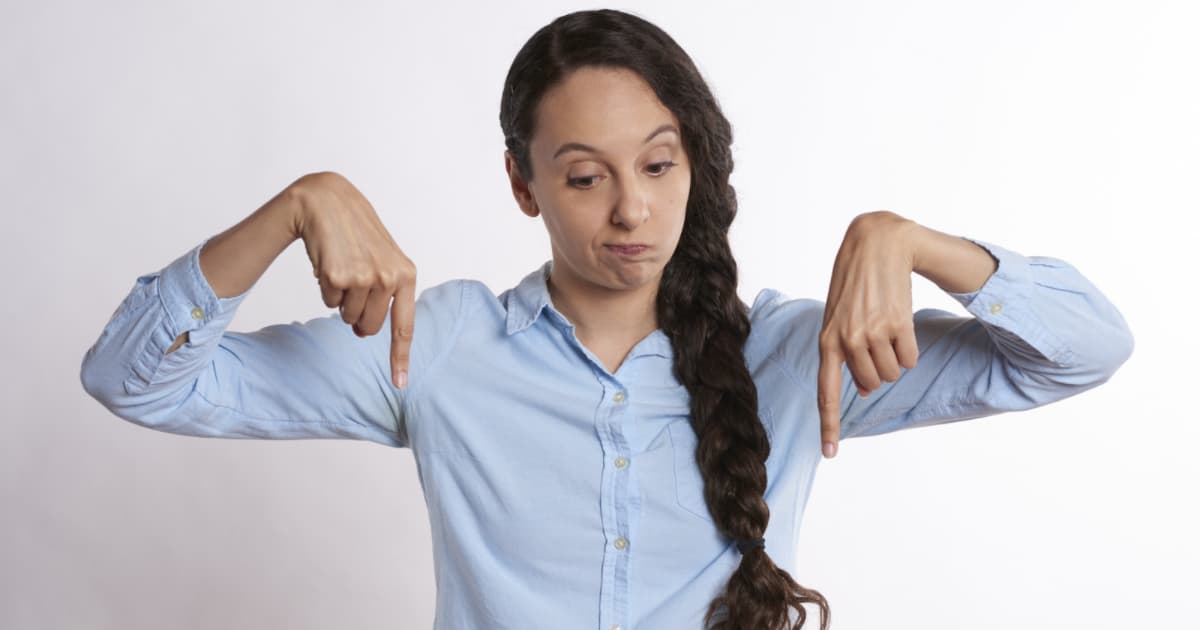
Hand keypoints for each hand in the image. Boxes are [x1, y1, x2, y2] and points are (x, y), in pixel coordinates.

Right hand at [292, 172, 415, 388]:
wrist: (327, 202)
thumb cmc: (356, 233)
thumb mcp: (383, 258)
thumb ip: (386, 292)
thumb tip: (365, 331)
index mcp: (406, 275)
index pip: (405, 326)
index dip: (400, 358)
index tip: (400, 384)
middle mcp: (389, 278)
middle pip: (369, 327)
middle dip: (357, 317)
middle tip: (352, 286)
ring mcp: (364, 277)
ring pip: (346, 316)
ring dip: (340, 299)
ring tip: (342, 267)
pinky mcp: (338, 276)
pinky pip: (328, 301)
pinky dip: (325, 287)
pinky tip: (329, 262)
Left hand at [817, 211, 922, 457]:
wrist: (876, 244)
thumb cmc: (855, 284)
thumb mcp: (838, 317)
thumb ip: (843, 354)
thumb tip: (862, 390)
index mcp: (826, 341)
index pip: (826, 392)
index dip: (828, 425)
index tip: (830, 454)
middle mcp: (846, 341)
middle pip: (870, 385)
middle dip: (878, 372)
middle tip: (877, 342)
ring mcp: (872, 334)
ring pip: (893, 374)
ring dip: (895, 359)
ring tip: (887, 329)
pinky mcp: (898, 325)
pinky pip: (911, 359)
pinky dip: (910, 349)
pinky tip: (901, 323)